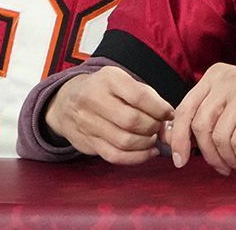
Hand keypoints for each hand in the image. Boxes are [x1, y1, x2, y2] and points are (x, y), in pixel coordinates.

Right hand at [44, 66, 172, 164]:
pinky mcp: (86, 143)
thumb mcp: (122, 81)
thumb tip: (169, 118)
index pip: (139, 96)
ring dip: (146, 143)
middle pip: (132, 121)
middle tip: (160, 127)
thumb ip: (146, 96)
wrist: (66, 101)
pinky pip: (115, 156)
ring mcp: (87, 123)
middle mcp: (93, 100)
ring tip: (153, 138)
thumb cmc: (105, 90)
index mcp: (108, 79)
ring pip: (124, 141)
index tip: (169, 114)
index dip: (160, 108)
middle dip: (153, 127)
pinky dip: (136, 158)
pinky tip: (148, 152)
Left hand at [165, 64, 235, 174]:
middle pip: (199, 125)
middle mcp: (228, 78)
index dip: (179, 138)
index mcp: (218, 74)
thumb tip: (182, 139)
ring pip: (219, 138)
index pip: (185, 109)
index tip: (180, 159)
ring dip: (229, 160)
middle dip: (205, 155)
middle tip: (220, 169)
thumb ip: (214, 112)